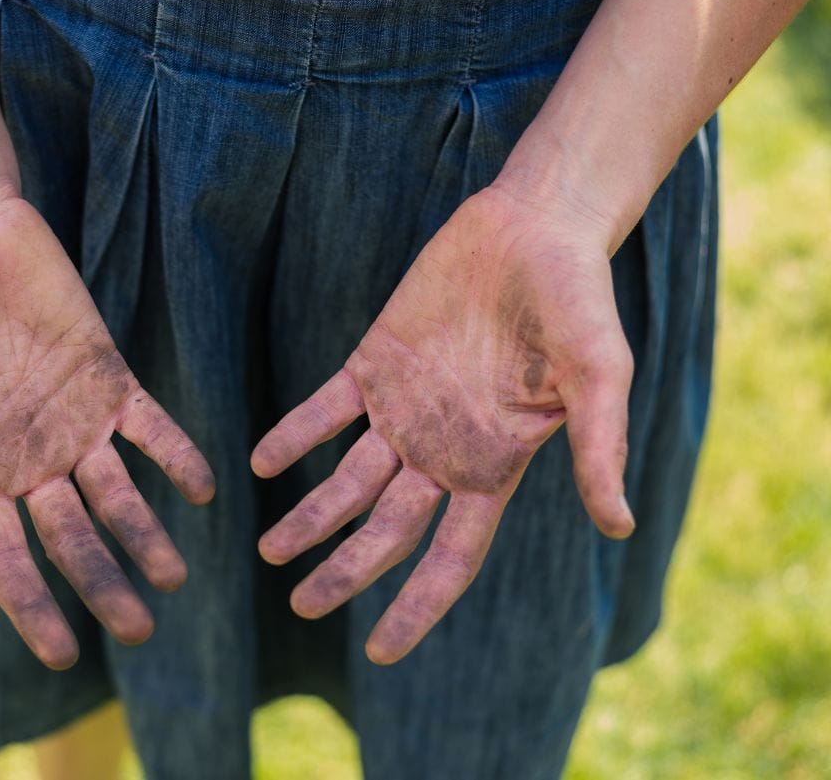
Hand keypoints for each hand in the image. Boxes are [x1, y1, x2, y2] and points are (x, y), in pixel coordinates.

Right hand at [0, 187, 215, 669]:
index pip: (8, 558)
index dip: (32, 606)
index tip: (62, 657)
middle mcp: (32, 460)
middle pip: (73, 539)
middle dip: (104, 585)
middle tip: (141, 628)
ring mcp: (75, 422)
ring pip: (118, 494)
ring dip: (147, 533)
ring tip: (176, 574)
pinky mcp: (110, 378)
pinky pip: (151, 427)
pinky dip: (176, 455)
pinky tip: (204, 487)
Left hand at [251, 185, 635, 664]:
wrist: (534, 227)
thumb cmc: (575, 301)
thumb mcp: (597, 375)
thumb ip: (598, 447)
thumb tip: (619, 525)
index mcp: (491, 466)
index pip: (449, 558)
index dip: (416, 606)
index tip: (379, 653)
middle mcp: (441, 448)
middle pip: (386, 530)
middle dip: (344, 571)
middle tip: (299, 604)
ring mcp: (404, 408)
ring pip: (347, 479)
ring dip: (309, 514)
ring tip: (268, 549)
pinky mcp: (375, 361)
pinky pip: (326, 408)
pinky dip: (296, 433)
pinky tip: (261, 461)